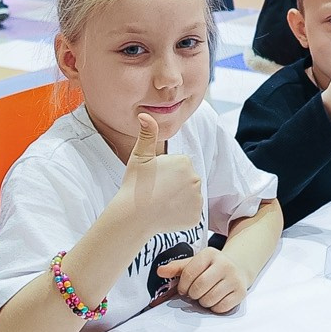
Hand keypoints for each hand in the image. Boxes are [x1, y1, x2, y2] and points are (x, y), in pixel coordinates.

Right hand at [112, 111, 202, 240]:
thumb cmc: (135, 184)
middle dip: (175, 186)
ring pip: (190, 197)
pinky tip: (166, 214)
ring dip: (179, 200)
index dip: (166, 173)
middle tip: (157, 192)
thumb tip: (144, 114)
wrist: (133, 215)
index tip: (154, 179)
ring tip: (161, 203)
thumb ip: (147, 134)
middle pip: (187, 181)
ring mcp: (197, 199)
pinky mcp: (196, 217)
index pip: (180, 166)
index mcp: (184, 162)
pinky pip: (190, 213)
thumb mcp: (140, 156)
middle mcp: (196, 178)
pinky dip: (181, 215)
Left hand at [159, 243, 247, 312]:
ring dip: (203, 302)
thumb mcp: (194, 263)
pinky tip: (215, 299)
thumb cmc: (210, 268)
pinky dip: (214, 307)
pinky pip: (221, 307)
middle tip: (194, 294)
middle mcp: (225, 264)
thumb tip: (160, 272)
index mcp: (210, 254)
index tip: (183, 289)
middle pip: (199, 287)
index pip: (189, 273)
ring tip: (205, 295)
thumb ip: (176, 268)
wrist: (237, 268)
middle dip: (192, 294)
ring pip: (210, 299)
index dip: (182, 285)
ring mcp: (235, 278)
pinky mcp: (241, 292)